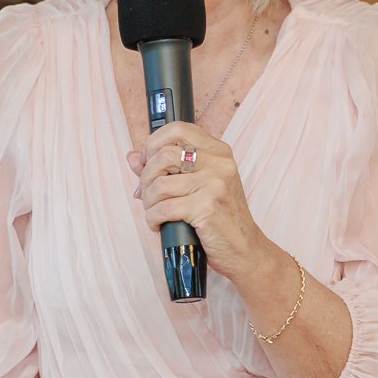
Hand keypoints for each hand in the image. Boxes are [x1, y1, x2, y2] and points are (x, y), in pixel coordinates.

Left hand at [127, 122, 272, 280]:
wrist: (244, 249)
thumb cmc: (220, 218)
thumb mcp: (199, 186)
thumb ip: (166, 169)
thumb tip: (133, 157)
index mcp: (219, 152)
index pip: (178, 128)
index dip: (154, 143)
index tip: (148, 162)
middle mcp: (219, 163)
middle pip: (164, 155)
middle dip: (146, 178)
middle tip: (148, 195)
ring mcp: (214, 184)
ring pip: (160, 184)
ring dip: (149, 203)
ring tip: (154, 213)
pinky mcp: (207, 208)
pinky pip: (163, 208)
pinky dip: (153, 219)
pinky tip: (159, 225)